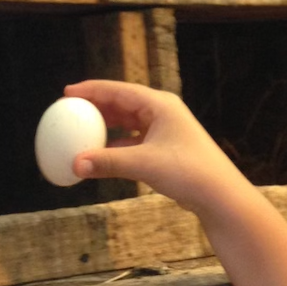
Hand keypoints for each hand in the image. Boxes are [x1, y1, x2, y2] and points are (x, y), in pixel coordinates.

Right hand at [65, 79, 238, 216]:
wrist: (219, 195)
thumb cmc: (188, 172)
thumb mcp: (144, 164)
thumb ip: (108, 163)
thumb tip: (75, 165)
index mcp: (160, 105)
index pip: (118, 90)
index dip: (91, 90)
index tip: (67, 94)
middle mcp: (163, 113)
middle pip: (122, 104)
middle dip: (96, 108)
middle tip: (69, 113)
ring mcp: (165, 131)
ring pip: (128, 124)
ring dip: (106, 129)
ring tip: (81, 132)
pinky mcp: (166, 150)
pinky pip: (134, 142)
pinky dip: (117, 147)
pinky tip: (101, 155)